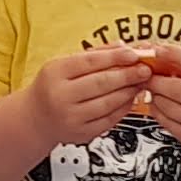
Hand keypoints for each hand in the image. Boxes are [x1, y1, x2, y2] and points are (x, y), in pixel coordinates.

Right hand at [14, 47, 154, 147]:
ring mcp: (71, 117)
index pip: (90, 62)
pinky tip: (129, 98)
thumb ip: (95, 54)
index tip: (134, 54)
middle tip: (144, 69)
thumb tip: (124, 47)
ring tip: (140, 82)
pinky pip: (109, 119)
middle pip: (102, 83)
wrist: (35, 118)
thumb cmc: (52, 86)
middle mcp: (61, 96)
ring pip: (109, 102)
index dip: (116, 57)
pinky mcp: (82, 133)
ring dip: (129, 91)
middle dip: (128, 75)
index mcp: (55, 73)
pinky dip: (124, 108)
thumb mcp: (64, 64)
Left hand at [138, 43, 180, 162]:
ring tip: (156, 90)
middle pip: (176, 88)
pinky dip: (160, 113)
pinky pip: (169, 126)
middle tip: (148, 74)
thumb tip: (171, 57)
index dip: (173, 54)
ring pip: (167, 108)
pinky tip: (162, 105)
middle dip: (156, 80)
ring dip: (156, 96)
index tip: (158, 49)